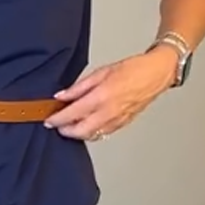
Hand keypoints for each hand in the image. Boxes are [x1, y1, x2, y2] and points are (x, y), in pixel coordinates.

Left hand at [44, 46, 178, 141]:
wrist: (156, 74)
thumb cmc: (132, 69)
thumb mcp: (101, 72)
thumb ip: (79, 86)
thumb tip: (62, 95)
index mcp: (102, 97)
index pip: (73, 113)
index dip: (58, 119)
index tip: (49, 120)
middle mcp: (109, 112)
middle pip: (81, 131)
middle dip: (65, 131)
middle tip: (56, 125)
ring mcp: (118, 120)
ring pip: (92, 135)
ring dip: (78, 133)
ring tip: (69, 125)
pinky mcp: (124, 124)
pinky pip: (104, 133)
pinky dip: (92, 131)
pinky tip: (87, 124)